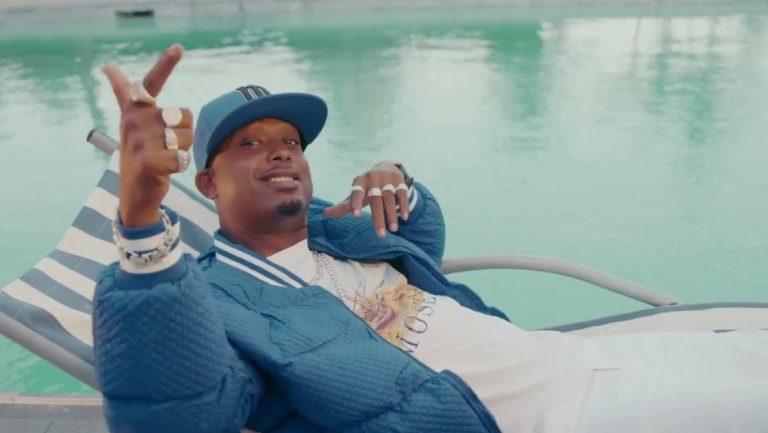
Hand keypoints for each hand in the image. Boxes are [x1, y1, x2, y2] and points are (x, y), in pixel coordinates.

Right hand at [102, 43, 193, 227]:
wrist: (135, 195)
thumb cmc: (143, 157)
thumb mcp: (135, 126)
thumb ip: (131, 98)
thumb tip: (106, 69)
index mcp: (134, 110)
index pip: (150, 82)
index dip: (166, 64)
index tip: (178, 48)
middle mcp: (133, 121)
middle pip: (183, 115)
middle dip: (183, 132)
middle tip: (165, 147)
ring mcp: (139, 141)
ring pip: (185, 137)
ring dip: (182, 150)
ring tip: (164, 158)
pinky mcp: (148, 161)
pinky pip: (182, 158)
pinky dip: (180, 166)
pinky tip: (163, 171)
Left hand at [324, 161, 409, 236]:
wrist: (386, 166)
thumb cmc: (367, 187)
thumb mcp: (356, 193)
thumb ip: (343, 205)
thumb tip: (325, 214)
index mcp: (360, 182)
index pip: (356, 192)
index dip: (355, 203)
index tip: (356, 216)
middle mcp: (373, 179)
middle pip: (375, 200)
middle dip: (378, 218)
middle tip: (381, 235)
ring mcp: (387, 180)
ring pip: (389, 199)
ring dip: (392, 215)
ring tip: (393, 229)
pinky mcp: (400, 181)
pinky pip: (402, 194)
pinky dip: (403, 206)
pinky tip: (405, 217)